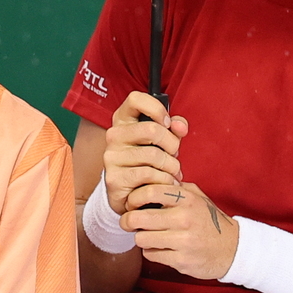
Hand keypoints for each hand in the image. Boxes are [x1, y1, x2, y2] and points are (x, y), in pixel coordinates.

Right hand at [101, 90, 187, 211]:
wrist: (129, 193)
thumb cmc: (146, 162)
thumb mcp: (161, 141)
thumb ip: (173, 129)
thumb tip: (180, 125)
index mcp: (124, 120)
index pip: (135, 99)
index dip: (157, 109)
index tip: (167, 123)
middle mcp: (114, 136)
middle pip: (152, 130)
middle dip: (172, 144)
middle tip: (174, 155)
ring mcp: (112, 157)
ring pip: (154, 155)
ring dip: (171, 166)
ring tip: (172, 172)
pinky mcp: (115, 179)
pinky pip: (149, 175)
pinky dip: (164, 180)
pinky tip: (166, 182)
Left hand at [124, 175, 238, 280]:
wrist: (233, 249)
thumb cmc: (210, 221)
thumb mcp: (198, 197)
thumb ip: (175, 187)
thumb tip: (149, 180)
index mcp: (187, 199)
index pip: (149, 191)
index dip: (133, 198)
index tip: (131, 204)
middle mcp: (184, 218)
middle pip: (137, 218)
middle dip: (128, 221)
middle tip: (130, 222)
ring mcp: (183, 241)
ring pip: (141, 239)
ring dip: (141, 238)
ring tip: (149, 236)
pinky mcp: (181, 261)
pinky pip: (151, 254)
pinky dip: (152, 252)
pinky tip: (161, 248)